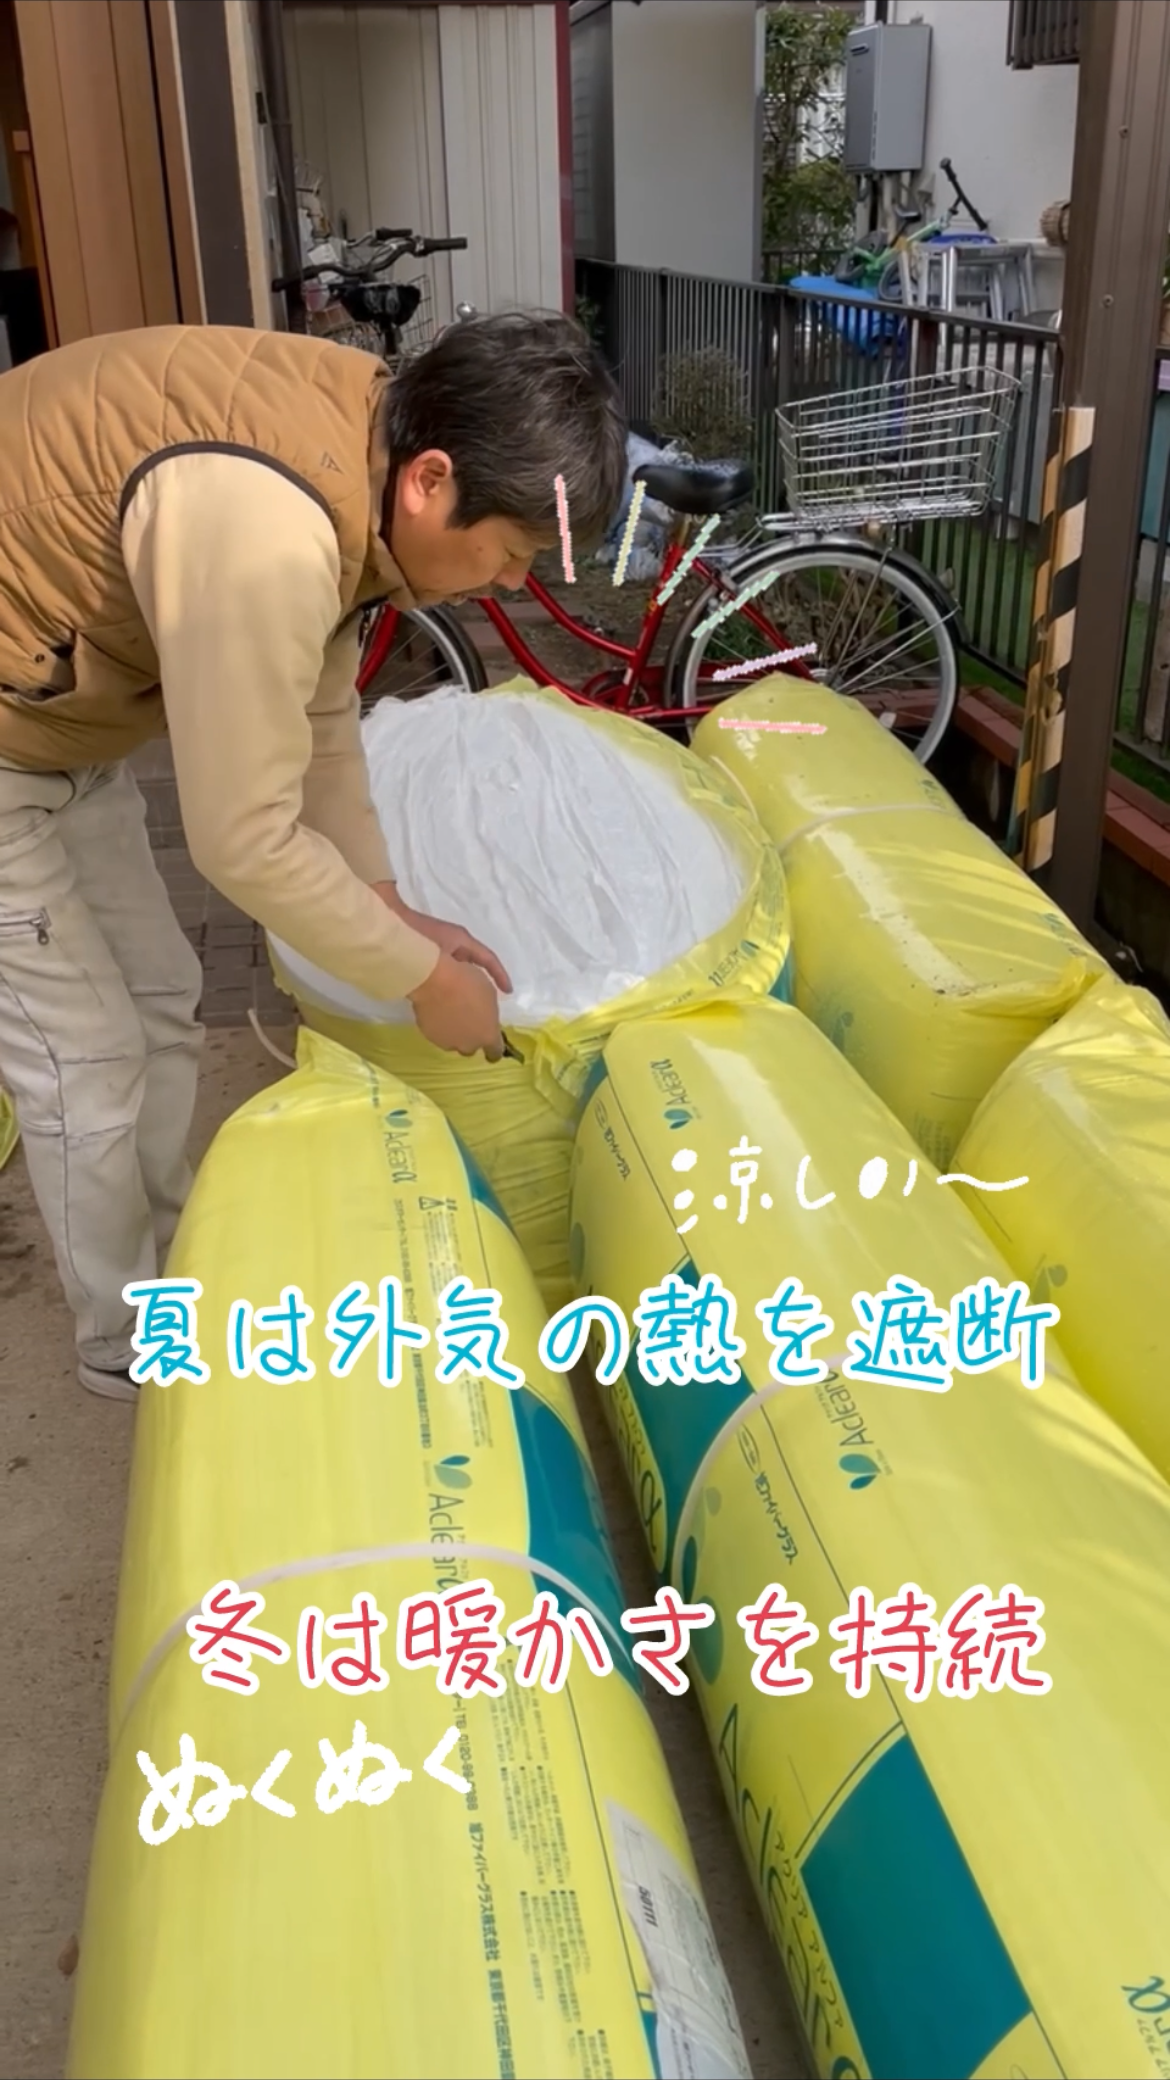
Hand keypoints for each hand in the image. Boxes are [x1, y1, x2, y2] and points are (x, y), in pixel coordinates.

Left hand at [372, 883, 512, 994]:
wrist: (390, 922)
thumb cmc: (419, 936)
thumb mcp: (446, 951)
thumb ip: (461, 966)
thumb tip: (470, 984)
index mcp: (462, 939)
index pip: (487, 959)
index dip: (499, 975)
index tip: (507, 992)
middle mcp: (453, 942)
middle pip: (474, 964)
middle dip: (483, 981)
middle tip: (488, 1001)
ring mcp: (439, 947)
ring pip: (459, 968)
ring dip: (465, 982)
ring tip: (469, 1002)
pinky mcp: (425, 954)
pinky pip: (444, 970)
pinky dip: (448, 981)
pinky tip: (444, 996)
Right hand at [408, 951, 504, 1060]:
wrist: (431, 978)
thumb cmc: (466, 980)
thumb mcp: (489, 988)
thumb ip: (494, 1003)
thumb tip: (504, 995)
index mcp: (487, 1035)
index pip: (495, 1052)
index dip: (493, 1046)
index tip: (489, 1037)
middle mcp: (468, 1045)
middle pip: (472, 1048)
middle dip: (471, 1037)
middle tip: (467, 1018)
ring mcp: (447, 1043)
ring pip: (453, 1042)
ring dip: (454, 1033)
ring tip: (450, 1011)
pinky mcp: (429, 1036)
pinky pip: (438, 1034)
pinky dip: (439, 1026)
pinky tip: (437, 1010)